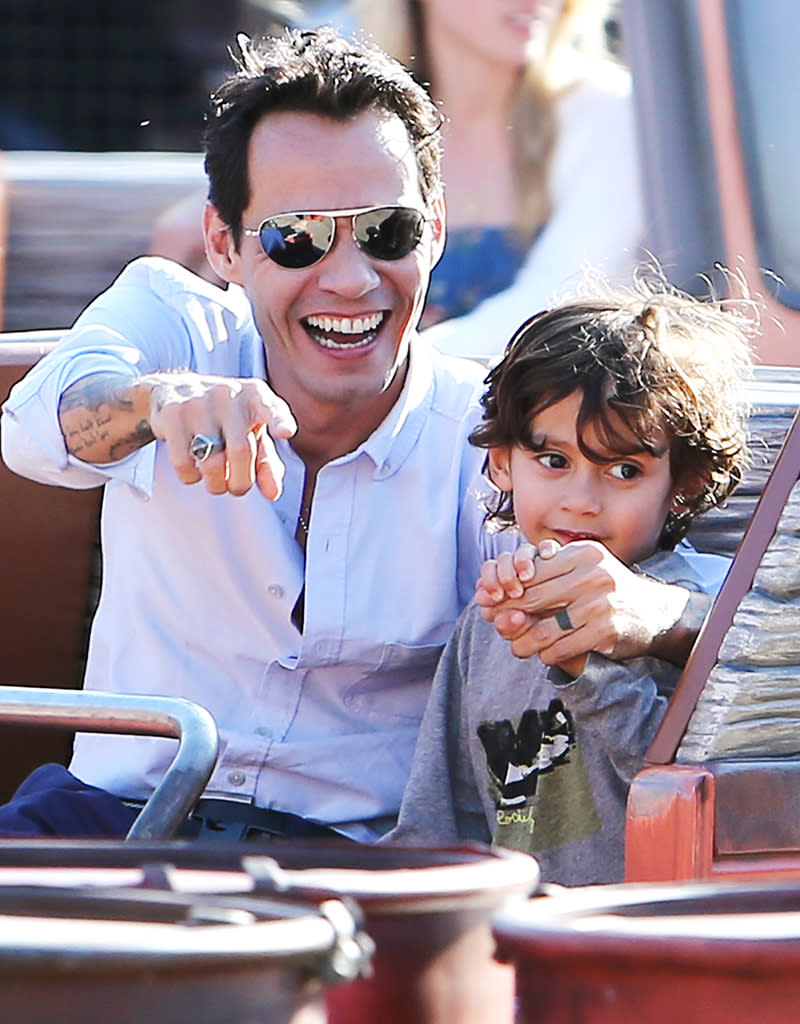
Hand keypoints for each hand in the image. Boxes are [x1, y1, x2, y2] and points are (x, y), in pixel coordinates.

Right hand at [140, 371, 296, 498]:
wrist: (174, 390)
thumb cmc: (225, 419)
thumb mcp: (251, 434)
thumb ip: (267, 463)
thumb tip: (273, 494)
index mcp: (255, 396)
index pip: (271, 408)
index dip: (279, 421)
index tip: (286, 433)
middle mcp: (228, 395)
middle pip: (241, 451)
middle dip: (241, 482)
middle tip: (237, 488)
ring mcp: (198, 403)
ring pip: (211, 462)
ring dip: (216, 484)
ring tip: (216, 481)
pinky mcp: (172, 415)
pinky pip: (184, 463)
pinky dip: (191, 477)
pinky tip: (193, 468)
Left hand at [478, 539, 696, 674]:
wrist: (655, 611)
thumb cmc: (609, 588)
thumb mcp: (585, 566)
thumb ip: (551, 569)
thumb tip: (504, 585)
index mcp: (582, 554)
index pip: (533, 572)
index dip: (509, 589)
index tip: (492, 601)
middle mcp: (592, 574)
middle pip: (534, 598)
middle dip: (510, 614)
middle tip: (498, 625)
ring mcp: (600, 603)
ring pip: (545, 627)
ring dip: (525, 642)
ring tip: (517, 647)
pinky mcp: (605, 630)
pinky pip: (562, 646)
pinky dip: (548, 654)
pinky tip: (545, 655)